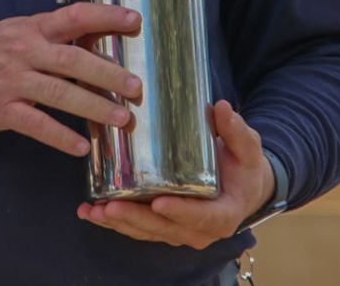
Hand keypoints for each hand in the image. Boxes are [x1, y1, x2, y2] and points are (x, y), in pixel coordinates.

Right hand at [0, 2, 142, 155]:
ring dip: (93, 107)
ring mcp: (10, 81)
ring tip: (121, 119)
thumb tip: (92, 37)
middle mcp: (23, 51)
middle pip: (73, 59)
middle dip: (108, 72)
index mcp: (30, 29)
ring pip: (59, 93)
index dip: (105, 16)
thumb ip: (47, 36)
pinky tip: (80, 146)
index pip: (73, 16)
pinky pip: (36, 124)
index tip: (134, 20)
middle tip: (136, 87)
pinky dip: (60, 136)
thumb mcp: (13, 32)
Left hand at [77, 100, 275, 248]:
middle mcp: (201, 231)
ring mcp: (180, 232)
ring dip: (119, 223)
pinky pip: (138, 229)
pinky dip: (115, 223)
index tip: (159, 202)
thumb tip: (222, 107)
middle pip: (165, 228)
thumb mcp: (248, 147)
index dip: (180, 211)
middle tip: (110, 206)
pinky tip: (91, 212)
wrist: (242, 186)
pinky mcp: (165, 227)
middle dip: (136, 218)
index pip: (202, 216)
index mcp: (224, 214)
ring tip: (94, 210)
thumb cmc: (244, 167)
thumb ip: (236, 129)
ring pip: (147, 231)